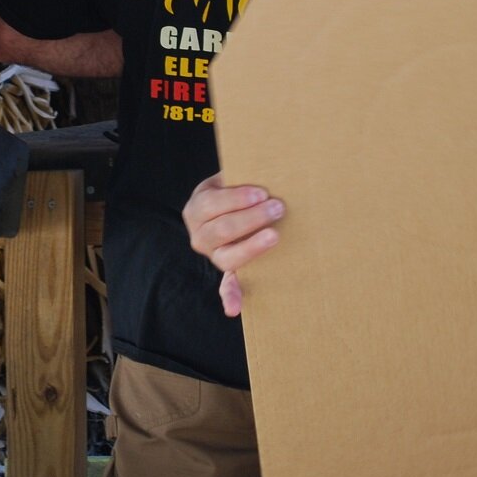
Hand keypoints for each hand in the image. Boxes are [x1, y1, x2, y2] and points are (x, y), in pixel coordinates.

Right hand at [183, 171, 284, 316]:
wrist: (236, 208)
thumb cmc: (238, 190)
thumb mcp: (232, 179)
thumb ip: (243, 176)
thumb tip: (270, 167)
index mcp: (197, 208)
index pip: (212, 204)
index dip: (236, 199)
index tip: (262, 192)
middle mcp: (200, 235)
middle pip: (221, 229)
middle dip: (251, 218)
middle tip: (278, 208)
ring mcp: (214, 256)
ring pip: (227, 256)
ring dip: (251, 247)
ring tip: (275, 235)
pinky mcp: (229, 271)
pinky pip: (226, 286)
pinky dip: (230, 297)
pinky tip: (234, 308)